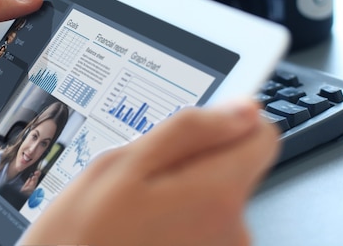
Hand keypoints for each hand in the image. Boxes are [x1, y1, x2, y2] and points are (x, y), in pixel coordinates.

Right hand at [20, 101, 279, 245]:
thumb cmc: (80, 235)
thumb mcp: (120, 165)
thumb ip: (189, 131)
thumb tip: (242, 110)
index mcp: (215, 195)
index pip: (262, 136)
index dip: (228, 123)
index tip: (197, 129)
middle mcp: (234, 231)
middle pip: (234, 167)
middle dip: (194, 163)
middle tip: (142, 179)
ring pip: (215, 197)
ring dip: (181, 195)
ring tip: (136, 210)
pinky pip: (204, 226)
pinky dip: (179, 221)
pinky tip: (143, 230)